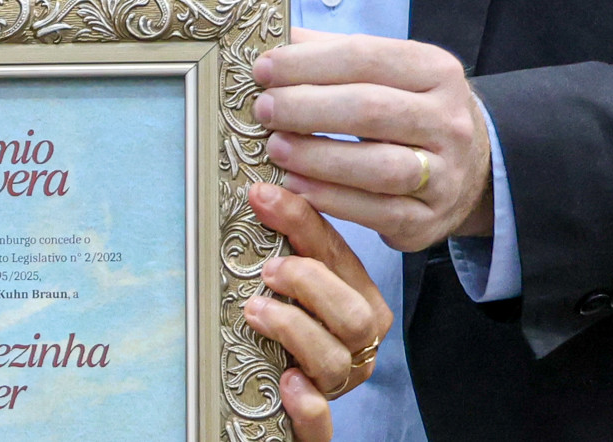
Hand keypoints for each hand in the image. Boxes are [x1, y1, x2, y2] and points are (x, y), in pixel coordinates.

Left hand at [243, 182, 391, 439]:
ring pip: (336, 361)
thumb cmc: (282, 334)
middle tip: (268, 270)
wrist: (272, 410)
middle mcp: (356, 349)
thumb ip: (286, 253)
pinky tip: (288, 384)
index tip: (263, 197)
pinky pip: (320, 425)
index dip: (303, 225)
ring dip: (296, 331)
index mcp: (358, 306)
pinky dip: (307, 406)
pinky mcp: (312, 429)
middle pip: (354, 315)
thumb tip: (258, 193)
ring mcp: (335, 388)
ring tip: (255, 312)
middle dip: (311, 283)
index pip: (339, 259)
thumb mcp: (290, 290)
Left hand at [250, 29, 493, 253]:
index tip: (264, 69)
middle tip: (264, 110)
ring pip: (378, 166)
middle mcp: (449, 121)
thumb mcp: (387, 73)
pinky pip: (377, 213)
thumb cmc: (409, 111)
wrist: (468, 169)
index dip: (308, 62)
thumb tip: (273, 41)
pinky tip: (295, 186)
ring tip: (275, 147)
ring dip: (317, 157)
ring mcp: (444, 174)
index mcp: (436, 71)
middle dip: (306, 108)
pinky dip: (331, 200)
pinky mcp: (429, 219)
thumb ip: (332, 54)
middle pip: (370, 109)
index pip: (365, 57)